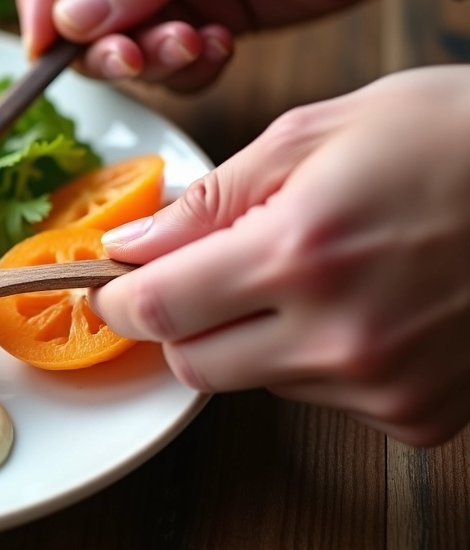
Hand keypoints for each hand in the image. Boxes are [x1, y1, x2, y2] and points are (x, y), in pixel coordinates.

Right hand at [16, 0, 426, 89]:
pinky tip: (222, 48)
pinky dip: (186, 66)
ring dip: (146, 57)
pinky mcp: (210, 10)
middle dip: (98, 36)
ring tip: (192, 47)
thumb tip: (71, 22)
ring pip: (121, 35)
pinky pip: (170, 56)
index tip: (48, 41)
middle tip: (130, 58)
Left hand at [91, 66, 469, 444]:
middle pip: (194, 364)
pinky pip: (323, 399)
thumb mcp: (316, 133)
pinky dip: (318, 359)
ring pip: (256, 381)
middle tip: (211, 272)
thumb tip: (130, 248)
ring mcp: (384, 385)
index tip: (114, 287)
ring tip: (316, 271)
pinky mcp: (421, 415)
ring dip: (254, 336)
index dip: (119, 300)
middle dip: (183, 321)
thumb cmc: (450, 134)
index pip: (158, 310)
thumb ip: (210, 200)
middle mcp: (339, 335)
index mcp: (299, 252)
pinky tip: (365, 305)